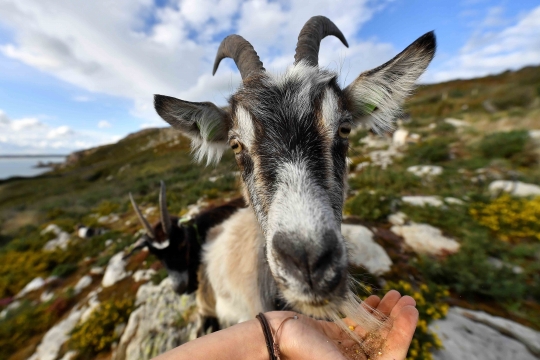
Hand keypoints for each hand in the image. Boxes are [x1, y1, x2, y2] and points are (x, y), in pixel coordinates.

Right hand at [266, 290, 417, 359]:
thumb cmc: (302, 351)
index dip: (405, 333)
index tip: (411, 310)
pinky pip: (359, 323)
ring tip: (396, 294)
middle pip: (385, 341)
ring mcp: (346, 348)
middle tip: (408, 299)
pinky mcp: (336, 336)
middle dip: (398, 319)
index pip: (392, 354)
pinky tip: (376, 299)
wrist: (274, 337)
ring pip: (374, 330)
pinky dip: (369, 311)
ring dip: (387, 313)